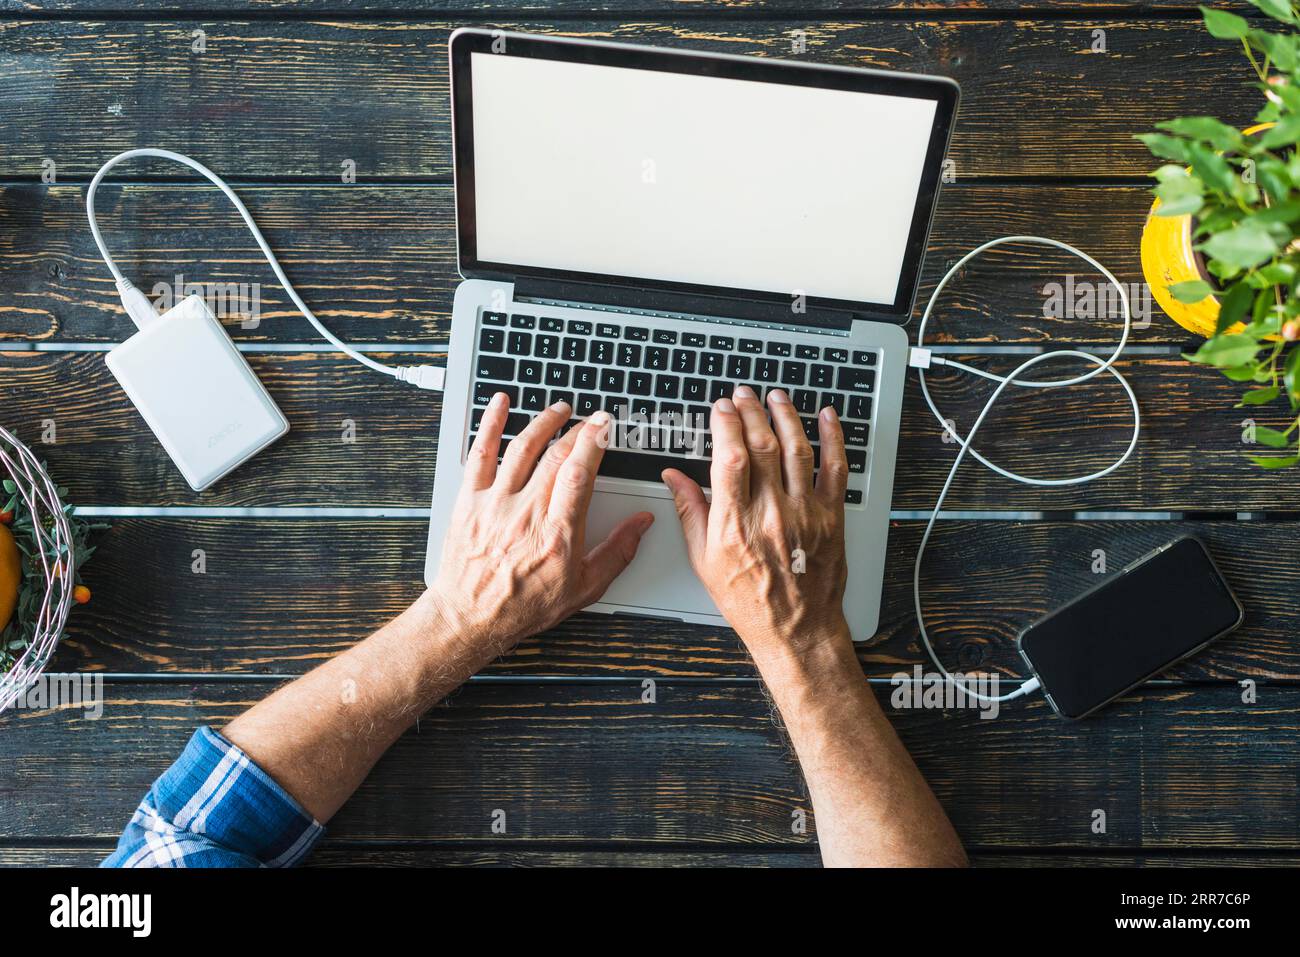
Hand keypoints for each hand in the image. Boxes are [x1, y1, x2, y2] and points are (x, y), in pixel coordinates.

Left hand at [429, 394, 653, 658]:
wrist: (470, 618)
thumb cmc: (524, 607)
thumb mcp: (583, 589)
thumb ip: (617, 552)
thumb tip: (641, 524)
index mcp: (557, 533)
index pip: (579, 472)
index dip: (594, 441)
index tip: (604, 424)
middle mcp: (526, 513)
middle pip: (555, 455)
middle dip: (577, 430)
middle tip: (590, 421)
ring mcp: (495, 503)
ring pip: (522, 447)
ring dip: (544, 422)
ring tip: (559, 410)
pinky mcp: (470, 501)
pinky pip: (480, 453)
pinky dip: (490, 424)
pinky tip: (500, 403)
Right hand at [662, 386, 851, 671]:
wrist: (796, 631)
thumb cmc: (749, 601)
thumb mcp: (705, 561)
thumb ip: (690, 512)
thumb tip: (674, 477)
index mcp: (735, 524)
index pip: (730, 458)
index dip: (726, 425)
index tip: (721, 409)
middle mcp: (771, 514)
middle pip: (763, 445)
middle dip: (751, 412)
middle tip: (744, 395)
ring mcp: (805, 514)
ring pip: (797, 449)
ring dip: (786, 416)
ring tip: (776, 397)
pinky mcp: (831, 518)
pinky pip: (835, 469)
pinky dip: (833, 439)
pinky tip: (827, 418)